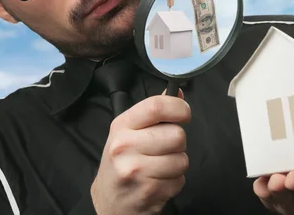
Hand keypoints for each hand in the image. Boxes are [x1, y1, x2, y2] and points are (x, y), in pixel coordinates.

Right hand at [90, 88, 190, 214]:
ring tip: (161, 166)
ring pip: (182, 159)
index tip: (184, 113)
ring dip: (177, 164)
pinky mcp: (148, 191)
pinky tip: (159, 181)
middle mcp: (125, 146)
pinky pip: (180, 180)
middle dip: (178, 142)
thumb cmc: (122, 162)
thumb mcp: (129, 132)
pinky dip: (175, 182)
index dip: (179, 107)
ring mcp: (136, 170)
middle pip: (176, 135)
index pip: (156, 106)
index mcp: (122, 126)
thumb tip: (178, 93)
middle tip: (166, 148)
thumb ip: (153, 112)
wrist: (108, 200)